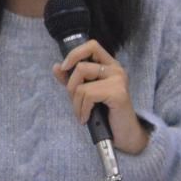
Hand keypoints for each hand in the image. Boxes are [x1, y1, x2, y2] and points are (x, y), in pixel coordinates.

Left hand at [51, 39, 148, 154]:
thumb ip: (71, 79)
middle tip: (75, 101)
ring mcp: (118, 80)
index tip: (64, 67)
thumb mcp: (85, 93)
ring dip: (76, 103)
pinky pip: (88, 96)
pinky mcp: (118, 93)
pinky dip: (82, 110)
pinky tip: (86, 118)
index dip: (75, 54)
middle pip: (81, 66)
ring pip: (82, 84)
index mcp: (109, 65)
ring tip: (81, 113)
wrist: (124, 134)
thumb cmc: (106, 113)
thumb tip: (56, 67)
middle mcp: (116, 69)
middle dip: (71, 87)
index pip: (91, 45)